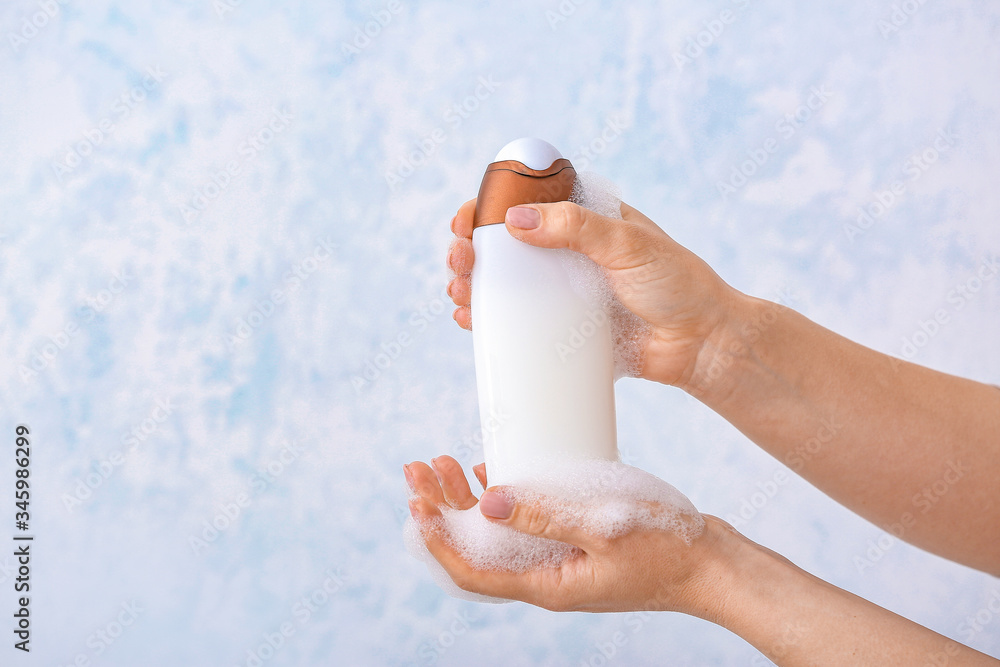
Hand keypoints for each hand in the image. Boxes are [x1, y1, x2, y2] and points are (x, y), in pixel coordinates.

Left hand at [404, 454, 725, 613]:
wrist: (716, 566)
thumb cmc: (670, 549)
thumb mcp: (607, 527)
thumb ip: (547, 515)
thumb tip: (488, 503)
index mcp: (546, 584)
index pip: (472, 570)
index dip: (438, 538)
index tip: (415, 501)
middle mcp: (546, 577)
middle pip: (476, 549)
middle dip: (442, 509)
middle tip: (418, 468)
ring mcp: (560, 562)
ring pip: (496, 536)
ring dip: (466, 502)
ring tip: (443, 464)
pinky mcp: (575, 544)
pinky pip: (524, 527)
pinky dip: (502, 501)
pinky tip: (492, 473)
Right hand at [446, 198, 740, 387]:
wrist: (702, 344)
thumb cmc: (676, 284)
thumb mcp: (627, 244)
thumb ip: (576, 227)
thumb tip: (515, 220)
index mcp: (583, 220)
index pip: (525, 203)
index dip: (487, 208)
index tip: (465, 220)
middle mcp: (567, 254)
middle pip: (502, 245)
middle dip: (469, 249)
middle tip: (459, 259)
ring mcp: (562, 293)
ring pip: (502, 284)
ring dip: (470, 284)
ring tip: (458, 291)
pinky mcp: (564, 331)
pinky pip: (518, 323)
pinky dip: (487, 320)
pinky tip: (468, 320)